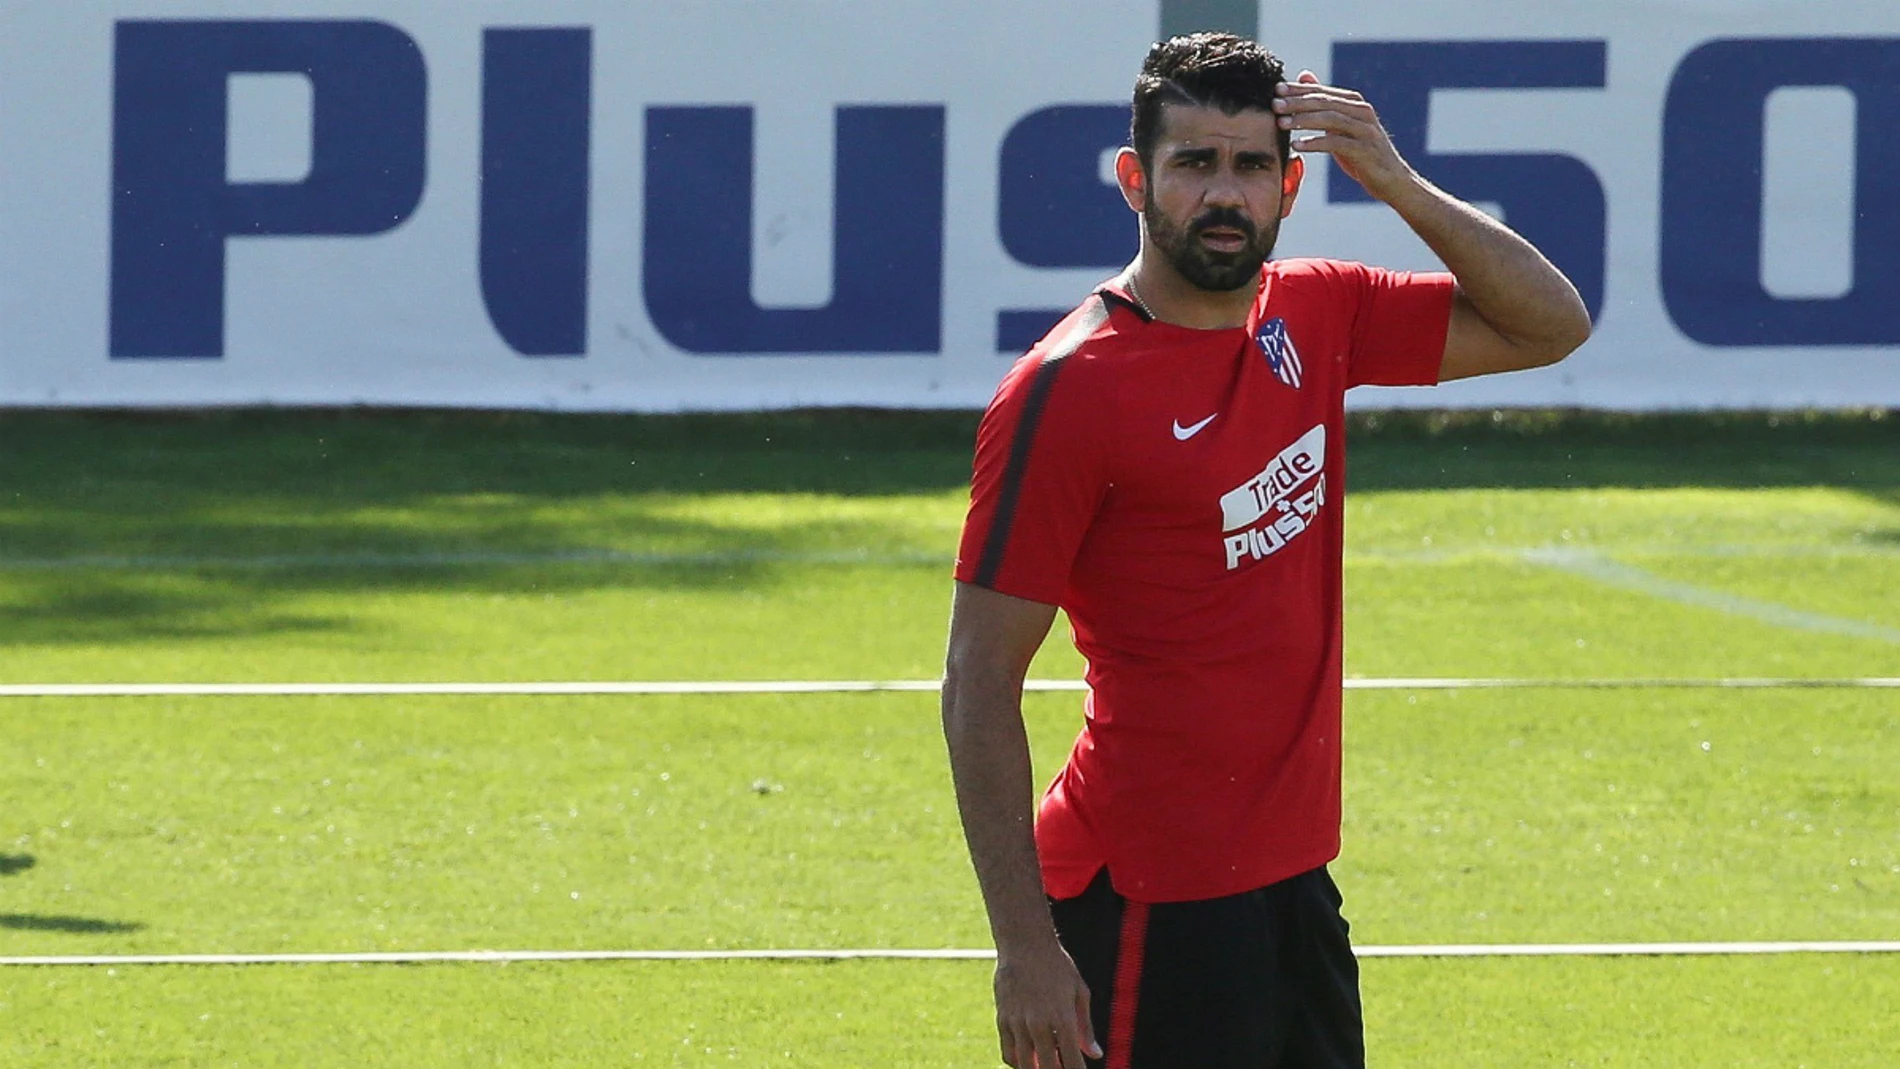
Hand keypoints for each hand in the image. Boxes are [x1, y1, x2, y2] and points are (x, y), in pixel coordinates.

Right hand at [993, 942, 1100, 1067]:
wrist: (1024, 943)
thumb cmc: (1057, 965)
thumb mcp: (1079, 992)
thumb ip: (1085, 1027)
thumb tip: (1095, 1054)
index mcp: (1063, 1018)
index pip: (1072, 1061)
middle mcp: (1039, 1024)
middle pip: (1048, 1068)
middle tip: (1063, 1067)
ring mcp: (1018, 1023)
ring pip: (1025, 1065)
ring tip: (1047, 1065)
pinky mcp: (1003, 1019)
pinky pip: (1008, 1052)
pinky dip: (1018, 1063)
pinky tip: (1029, 1060)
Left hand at [1273, 69, 1417, 202]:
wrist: (1391, 179)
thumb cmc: (1361, 152)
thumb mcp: (1341, 125)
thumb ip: (1323, 103)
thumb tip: (1303, 75)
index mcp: (1354, 103)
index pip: (1322, 92)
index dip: (1299, 90)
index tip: (1276, 90)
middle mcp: (1362, 112)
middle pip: (1325, 103)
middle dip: (1298, 103)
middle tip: (1275, 105)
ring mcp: (1365, 130)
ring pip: (1331, 119)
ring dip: (1304, 121)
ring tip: (1282, 124)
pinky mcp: (1365, 150)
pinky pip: (1337, 143)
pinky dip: (1316, 143)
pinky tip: (1297, 146)